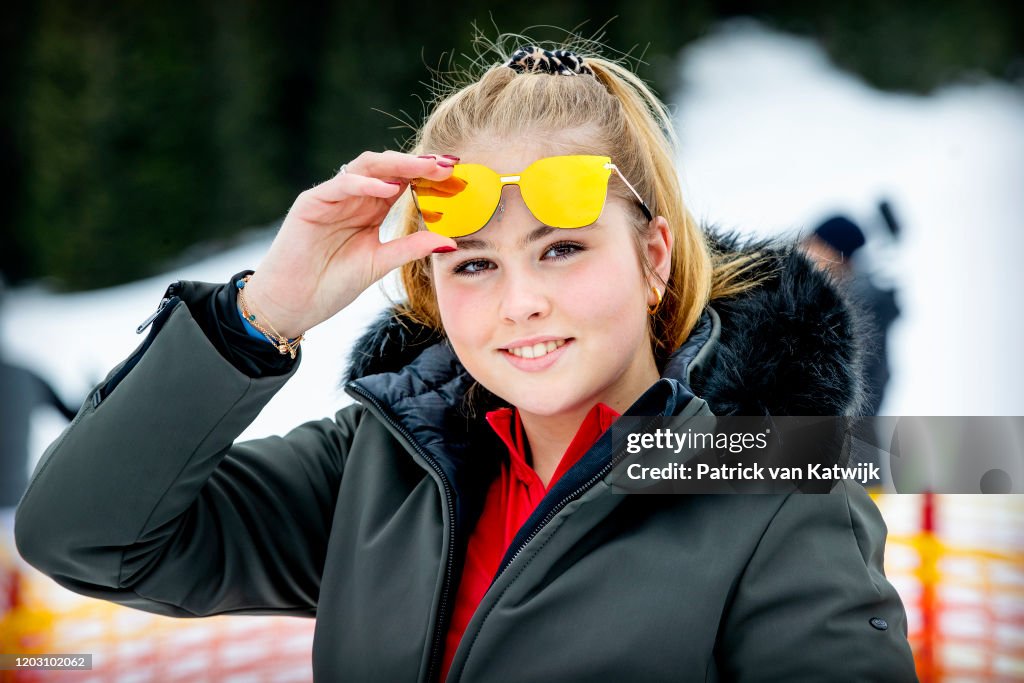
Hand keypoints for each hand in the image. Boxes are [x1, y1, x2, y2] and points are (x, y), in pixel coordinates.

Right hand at [241, 151, 457, 337]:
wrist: (292, 305)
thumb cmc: (331, 285)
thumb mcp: (380, 263)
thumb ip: (411, 247)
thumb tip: (450, 241)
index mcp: (371, 209)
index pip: (404, 182)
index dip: (429, 177)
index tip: (458, 177)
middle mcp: (354, 197)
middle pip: (389, 168)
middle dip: (420, 165)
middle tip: (449, 165)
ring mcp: (332, 197)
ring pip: (367, 167)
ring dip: (398, 165)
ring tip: (426, 168)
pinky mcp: (312, 203)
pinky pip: (341, 184)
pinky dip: (365, 184)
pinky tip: (389, 189)